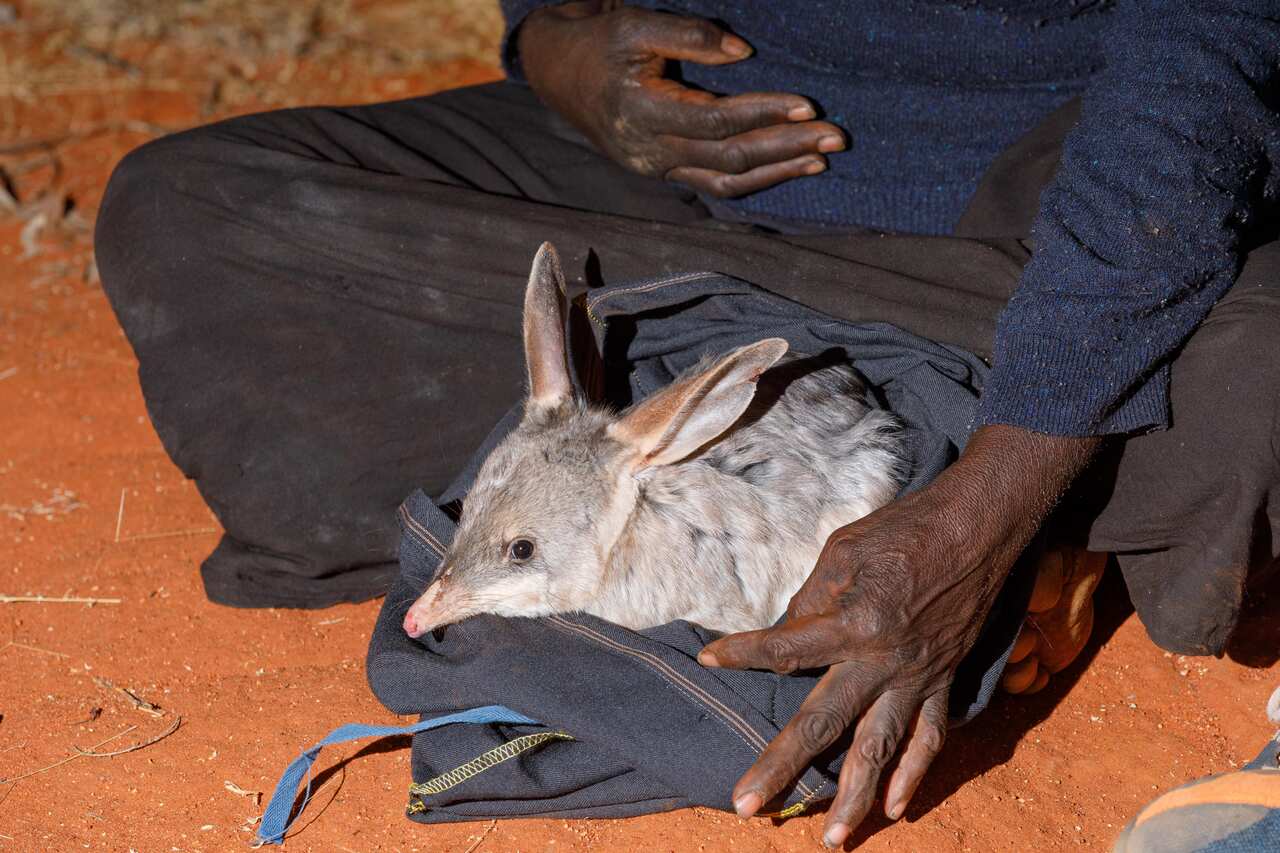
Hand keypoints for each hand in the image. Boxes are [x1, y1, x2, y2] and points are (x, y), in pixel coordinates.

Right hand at [517, 1, 844, 196]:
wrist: (558, 74)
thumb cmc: (600, 44)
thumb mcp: (635, 25)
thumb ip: (689, 36)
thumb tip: (743, 53)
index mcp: (642, 112)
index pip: (716, 120)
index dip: (764, 114)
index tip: (807, 104)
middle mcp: (650, 151)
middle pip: (729, 158)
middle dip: (786, 148)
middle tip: (835, 137)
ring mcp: (655, 168)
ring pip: (724, 181)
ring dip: (776, 172)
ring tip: (820, 159)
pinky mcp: (662, 172)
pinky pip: (713, 183)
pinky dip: (753, 180)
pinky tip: (786, 168)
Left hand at [698, 424, 1099, 846]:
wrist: (979, 528)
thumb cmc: (904, 529)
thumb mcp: (844, 550)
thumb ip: (814, 599)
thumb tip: (790, 633)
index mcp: (853, 621)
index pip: (784, 648)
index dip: (742, 652)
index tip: (708, 658)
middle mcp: (882, 660)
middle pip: (823, 724)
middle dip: (782, 767)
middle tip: (746, 806)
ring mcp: (917, 677)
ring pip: (880, 749)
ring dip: (855, 798)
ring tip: (830, 840)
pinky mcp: (945, 681)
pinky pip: (930, 738)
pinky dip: (914, 774)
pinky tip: (896, 808)